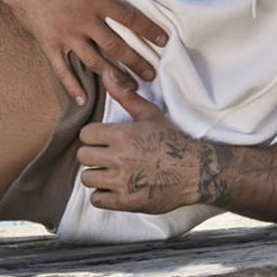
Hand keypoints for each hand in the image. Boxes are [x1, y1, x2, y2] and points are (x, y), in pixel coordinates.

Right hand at [0, 0, 167, 104]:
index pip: (128, 18)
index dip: (148, 30)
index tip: (163, 41)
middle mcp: (83, 20)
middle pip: (116, 46)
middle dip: (136, 62)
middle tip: (152, 75)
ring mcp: (65, 35)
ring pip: (94, 61)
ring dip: (114, 76)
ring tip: (129, 88)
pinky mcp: (48, 43)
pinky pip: (62, 70)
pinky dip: (72, 86)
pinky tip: (83, 100)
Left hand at [76, 70, 196, 213]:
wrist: (194, 171)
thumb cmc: (170, 140)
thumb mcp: (149, 114)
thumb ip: (125, 95)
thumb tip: (107, 74)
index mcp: (122, 135)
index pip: (85, 134)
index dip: (92, 136)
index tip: (102, 138)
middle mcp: (119, 158)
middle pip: (83, 156)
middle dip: (91, 154)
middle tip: (103, 155)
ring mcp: (122, 182)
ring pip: (87, 178)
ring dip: (95, 174)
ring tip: (107, 171)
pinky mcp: (126, 202)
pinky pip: (97, 199)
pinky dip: (102, 194)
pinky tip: (113, 187)